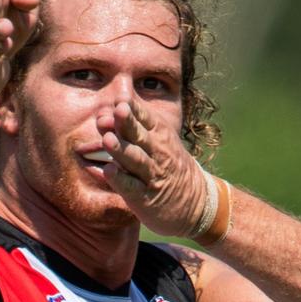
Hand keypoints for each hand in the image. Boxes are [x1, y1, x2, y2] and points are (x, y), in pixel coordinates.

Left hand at [99, 99, 205, 236]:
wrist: (196, 201)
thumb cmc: (169, 164)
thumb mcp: (159, 139)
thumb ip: (133, 126)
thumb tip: (103, 113)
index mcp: (160, 134)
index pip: (145, 117)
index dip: (132, 108)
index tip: (120, 100)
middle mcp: (157, 152)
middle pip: (140, 135)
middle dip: (127, 123)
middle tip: (117, 111)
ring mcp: (152, 175)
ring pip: (135, 159)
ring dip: (121, 149)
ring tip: (107, 139)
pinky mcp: (145, 197)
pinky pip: (131, 186)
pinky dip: (120, 179)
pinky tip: (108, 171)